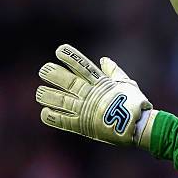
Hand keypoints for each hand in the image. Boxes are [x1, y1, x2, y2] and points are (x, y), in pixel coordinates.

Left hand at [36, 44, 152, 146]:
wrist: (138, 127)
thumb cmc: (136, 104)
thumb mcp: (127, 84)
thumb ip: (113, 72)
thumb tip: (104, 60)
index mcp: (101, 83)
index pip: (82, 67)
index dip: (70, 58)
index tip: (59, 51)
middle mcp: (90, 94)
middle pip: (68, 82)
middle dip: (54, 75)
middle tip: (43, 70)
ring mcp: (85, 110)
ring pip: (61, 100)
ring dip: (49, 95)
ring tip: (39, 92)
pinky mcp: (83, 126)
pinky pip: (63, 121)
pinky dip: (53, 117)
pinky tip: (44, 112)